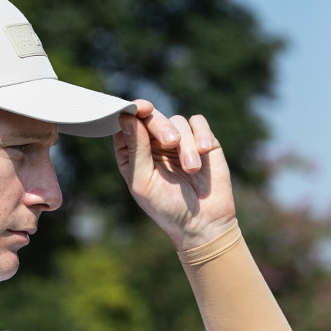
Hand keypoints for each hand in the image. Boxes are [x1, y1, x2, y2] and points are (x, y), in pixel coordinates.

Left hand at [114, 100, 236, 250]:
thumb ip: (136, 149)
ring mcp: (178, 142)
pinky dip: (201, 134)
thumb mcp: (144, 181)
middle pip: (152, 118)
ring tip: (191, 169)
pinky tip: (204, 150)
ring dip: (186, 145)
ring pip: (177, 122)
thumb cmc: (167, 207)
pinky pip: (198, 123)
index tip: (140, 109)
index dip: (132, 113)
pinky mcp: (201, 141)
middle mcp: (153, 145)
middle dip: (162, 127)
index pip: (127, 126)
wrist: (203, 221)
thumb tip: (126, 117)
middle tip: (172, 142)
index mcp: (133, 155)